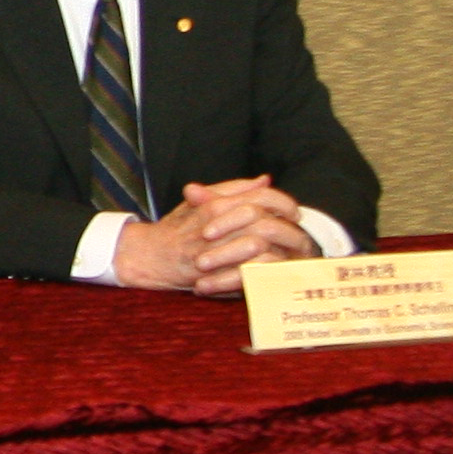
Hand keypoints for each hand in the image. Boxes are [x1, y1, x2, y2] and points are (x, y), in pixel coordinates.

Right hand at [111, 177, 311, 294]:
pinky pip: (251, 270)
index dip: (283, 203)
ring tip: (294, 255)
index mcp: (214, 203)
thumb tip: (265, 180)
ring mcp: (215, 249)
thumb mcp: (201, 200)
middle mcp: (215, 224)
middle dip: (289, 230)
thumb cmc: (177, 228)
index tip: (295, 212)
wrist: (151, 257)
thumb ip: (234, 189)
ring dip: (282, 251)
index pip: (258, 197)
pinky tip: (279, 270)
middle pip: (264, 221)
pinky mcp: (215, 273)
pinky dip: (269, 270)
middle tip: (302, 236)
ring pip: (260, 245)